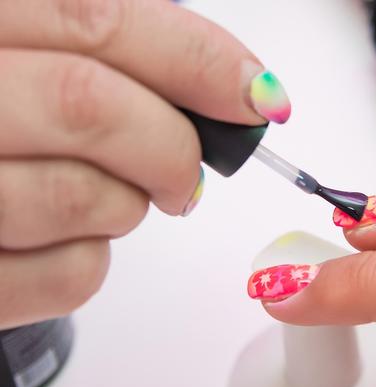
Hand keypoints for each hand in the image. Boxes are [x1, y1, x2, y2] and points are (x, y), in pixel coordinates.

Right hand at [0, 1, 289, 327]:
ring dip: (126, 205)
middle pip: (88, 104)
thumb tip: (239, 90)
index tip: (255, 93)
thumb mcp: (34, 69)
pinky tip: (66, 242)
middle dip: (169, 145)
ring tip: (104, 201)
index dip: (195, 57)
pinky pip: (72, 276)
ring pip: (84, 197)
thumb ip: (111, 63)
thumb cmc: (3, 131)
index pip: (94, 19)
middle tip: (188, 173)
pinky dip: (93, 262)